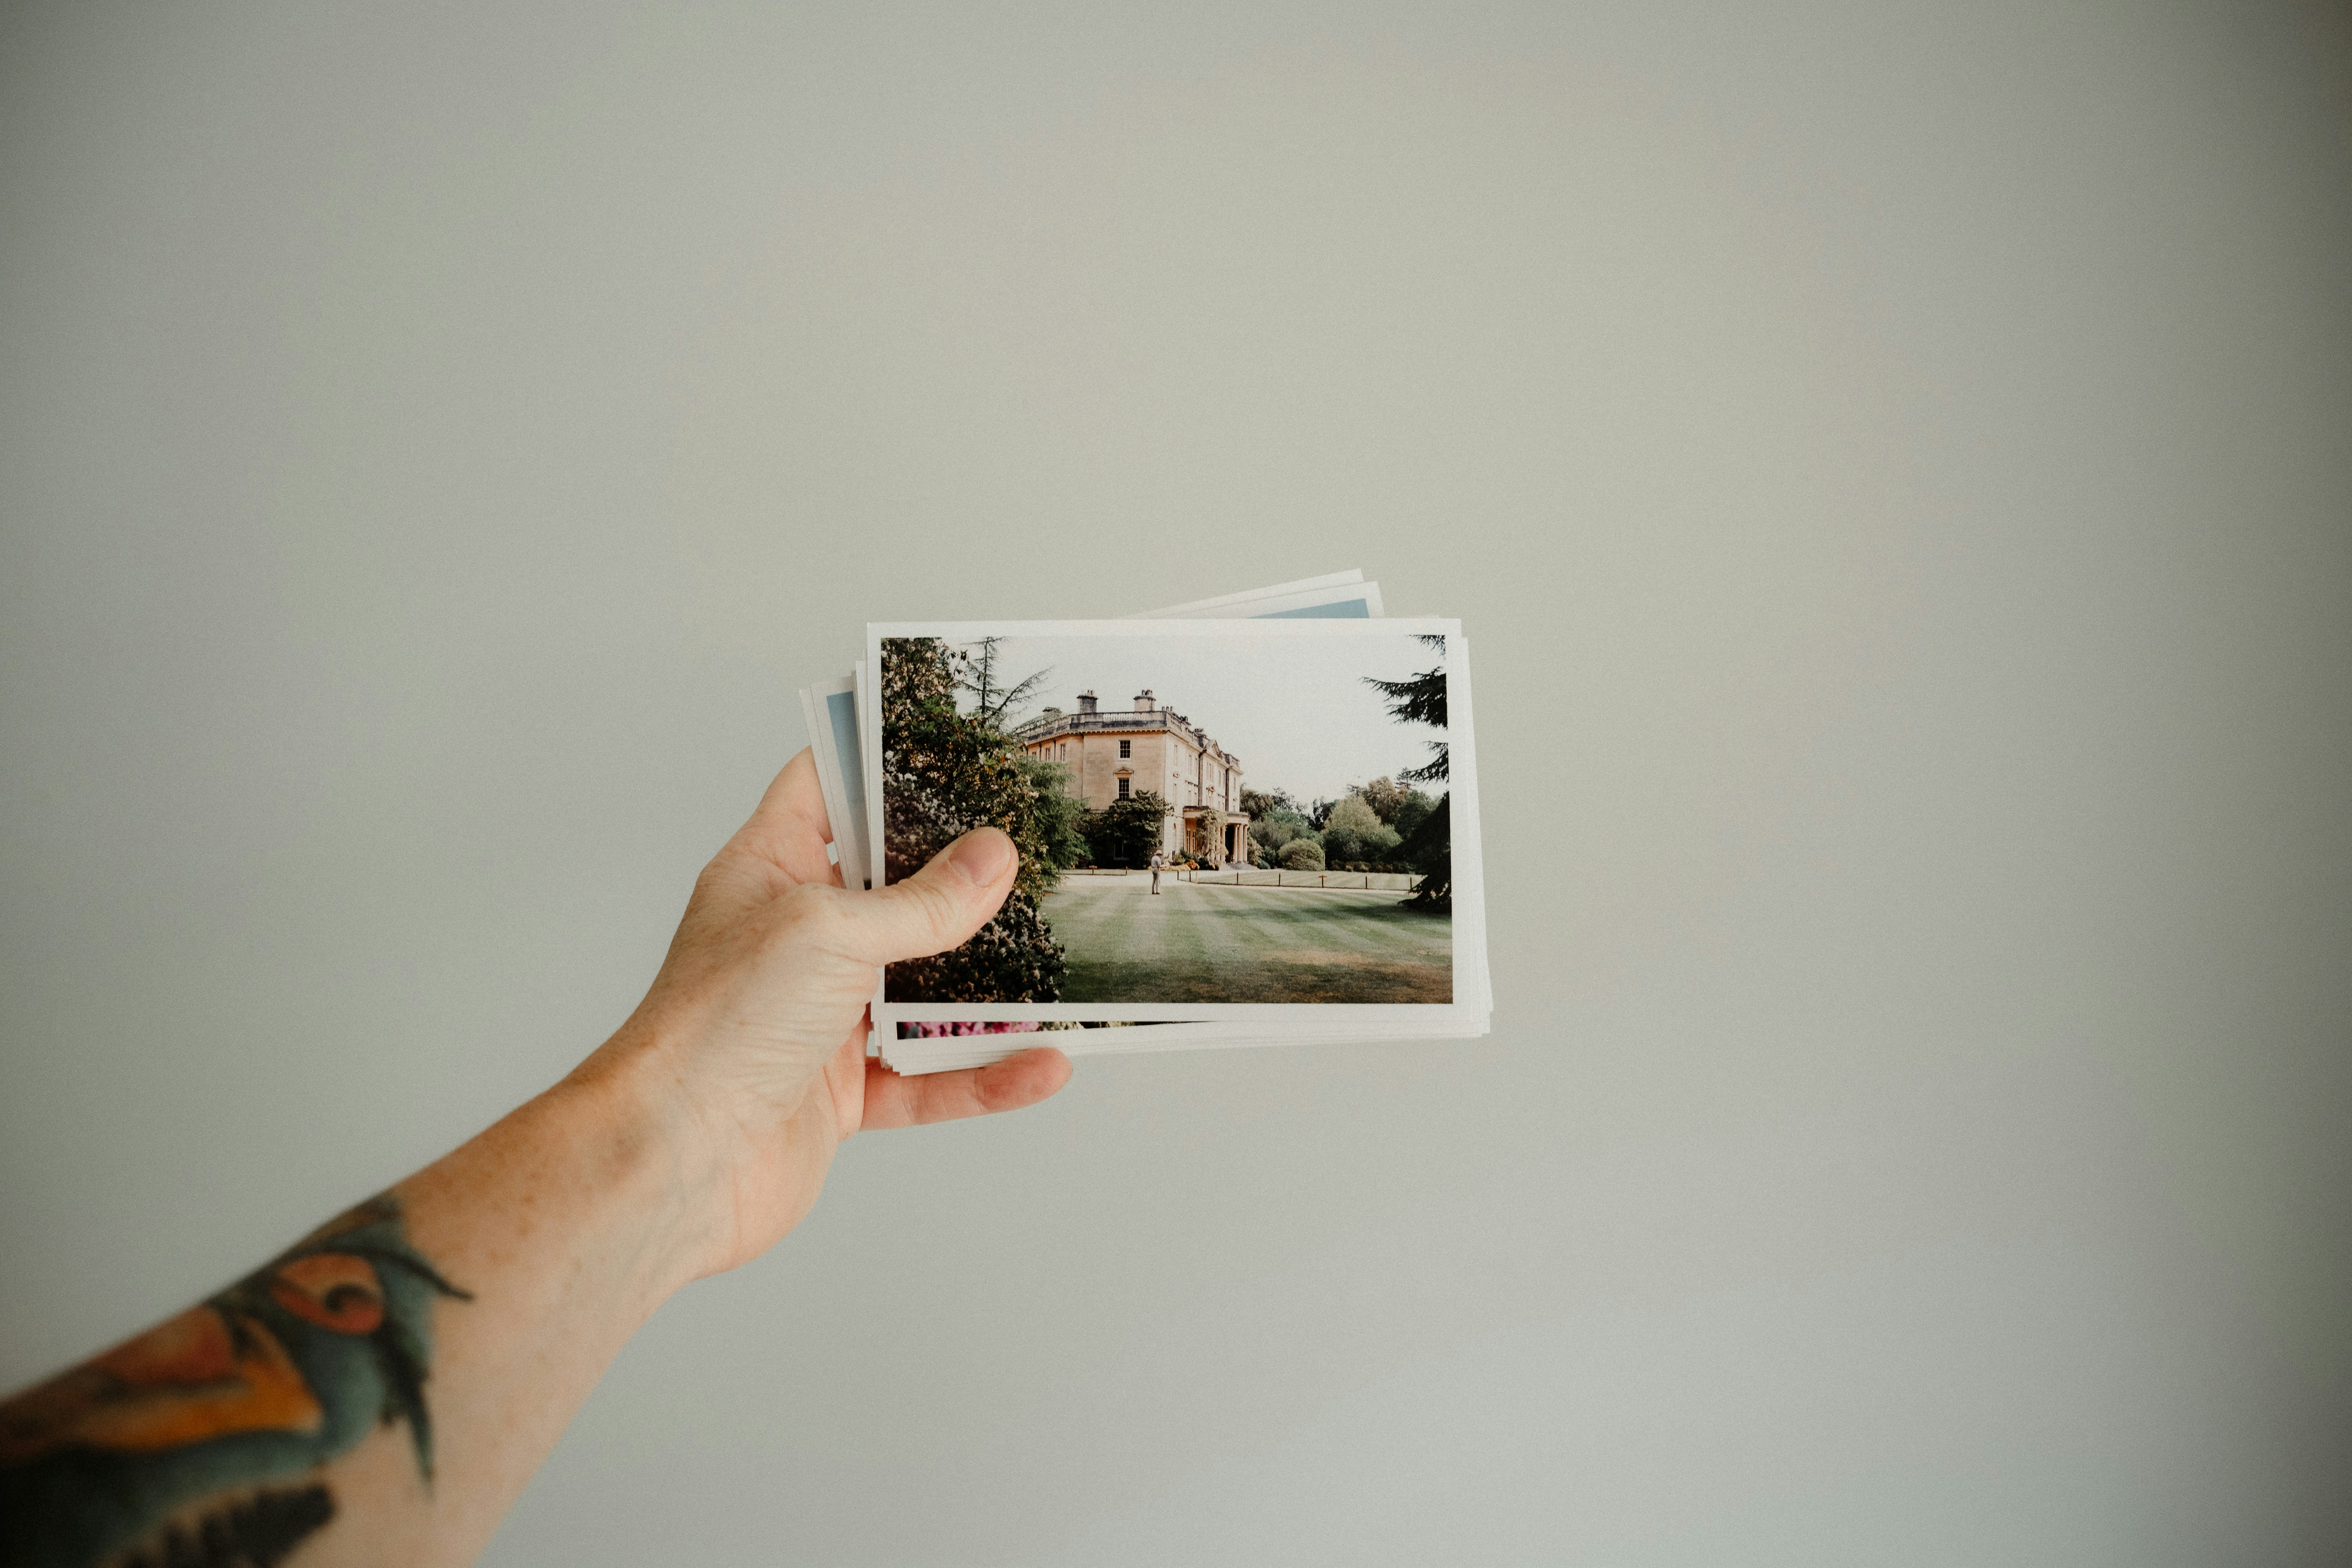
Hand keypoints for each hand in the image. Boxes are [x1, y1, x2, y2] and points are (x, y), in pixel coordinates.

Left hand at [579, 749, 1070, 1278]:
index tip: (952, 744)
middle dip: (962, 881)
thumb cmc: (714, 1027)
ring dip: (988, 989)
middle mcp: (795, 939)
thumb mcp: (829, 931)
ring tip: (1060, 965)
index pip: (825, 791)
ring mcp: (818, 1017)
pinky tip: (1041, 1065)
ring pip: (921, 991)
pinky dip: (983, 1074)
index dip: (880, 761)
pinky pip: (928, 1078)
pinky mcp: (839, 1092)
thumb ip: (921, 902)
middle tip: (1037, 853)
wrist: (672, 1162)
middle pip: (893, 893)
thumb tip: (993, 858)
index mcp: (770, 873)